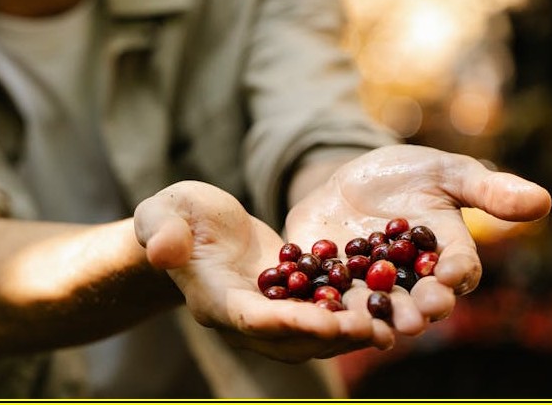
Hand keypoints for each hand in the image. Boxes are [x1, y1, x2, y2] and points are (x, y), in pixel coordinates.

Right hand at [134, 181, 394, 361]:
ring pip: (313, 334)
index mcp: (215, 299)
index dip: (289, 323)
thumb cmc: (173, 216)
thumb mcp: (162, 213)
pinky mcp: (289, 298)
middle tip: (374, 329)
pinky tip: (385, 303)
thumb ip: (161, 231)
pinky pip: (322, 311)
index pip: (252, 320)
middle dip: (333, 337)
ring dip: (350, 332)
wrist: (190, 226)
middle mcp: (245, 316)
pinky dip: (352, 311)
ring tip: (390, 325)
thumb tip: (161, 249)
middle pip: (291, 338)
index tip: (326, 323)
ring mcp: (269, 311)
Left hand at [285, 144, 551, 335]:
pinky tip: (318, 310)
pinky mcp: (329, 285)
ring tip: (373, 327)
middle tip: (417, 317)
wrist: (349, 178)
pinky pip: (328, 300)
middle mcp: (411, 282)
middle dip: (418, 310)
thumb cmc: (409, 175)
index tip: (452, 275)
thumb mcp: (446, 171)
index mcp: (445, 256)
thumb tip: (543, 200)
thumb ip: (487, 190)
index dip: (456, 274)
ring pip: (375, 311)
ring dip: (374, 321)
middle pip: (419, 302)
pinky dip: (324, 307)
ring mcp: (369, 288)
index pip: (458, 270)